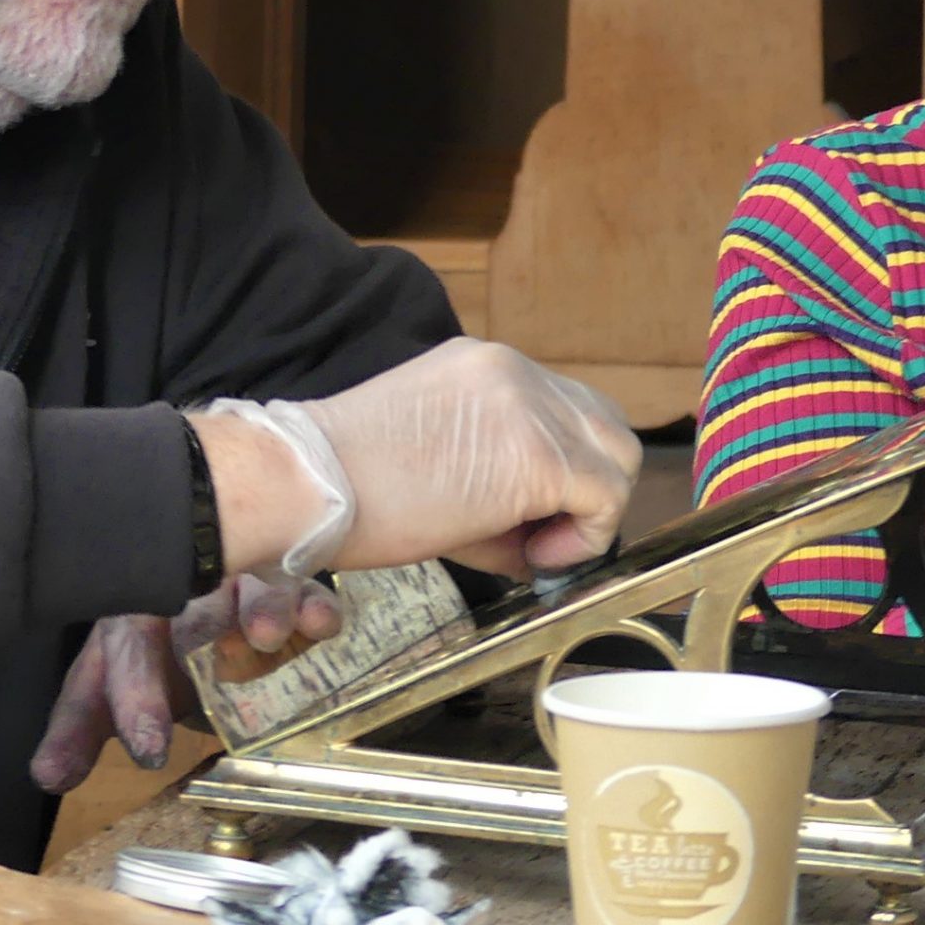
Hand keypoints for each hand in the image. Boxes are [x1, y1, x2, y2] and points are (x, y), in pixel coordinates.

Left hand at [28, 572, 340, 790]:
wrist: (207, 578)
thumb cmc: (160, 641)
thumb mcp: (114, 680)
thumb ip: (81, 726)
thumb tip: (48, 776)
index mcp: (134, 618)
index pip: (126, 653)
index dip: (135, 699)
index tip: (148, 749)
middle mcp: (187, 593)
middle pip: (193, 607)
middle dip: (208, 633)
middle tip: (212, 675)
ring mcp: (241, 583)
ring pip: (254, 585)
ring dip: (263, 607)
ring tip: (268, 637)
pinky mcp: (291, 586)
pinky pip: (309, 589)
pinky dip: (318, 605)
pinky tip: (323, 625)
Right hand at [229, 338, 641, 579]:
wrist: (307, 485)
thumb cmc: (348, 489)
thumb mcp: (437, 463)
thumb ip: (500, 485)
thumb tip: (543, 539)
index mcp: (486, 366)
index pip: (565, 411)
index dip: (565, 471)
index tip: (529, 521)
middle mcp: (516, 371)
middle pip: (605, 425)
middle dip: (590, 486)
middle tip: (544, 537)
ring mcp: (530, 407)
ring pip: (617, 457)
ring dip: (592, 510)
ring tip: (537, 549)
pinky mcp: (537, 455)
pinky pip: (603, 498)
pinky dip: (584, 537)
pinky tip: (536, 558)